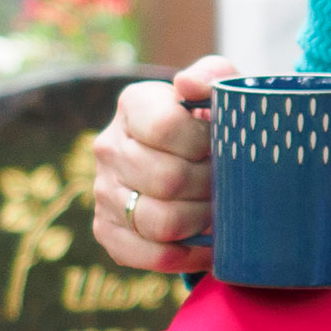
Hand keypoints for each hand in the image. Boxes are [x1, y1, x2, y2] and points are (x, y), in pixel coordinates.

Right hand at [92, 57, 228, 271]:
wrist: (195, 159)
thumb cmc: (214, 123)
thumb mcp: (220, 91)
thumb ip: (213, 74)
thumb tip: (188, 85)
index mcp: (133, 105)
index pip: (164, 128)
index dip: (203, 143)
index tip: (220, 146)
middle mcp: (109, 147)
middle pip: (167, 179)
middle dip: (209, 186)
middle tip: (227, 184)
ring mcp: (103, 191)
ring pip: (158, 221)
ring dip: (200, 220)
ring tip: (218, 211)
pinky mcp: (107, 230)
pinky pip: (147, 255)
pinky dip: (185, 256)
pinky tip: (208, 244)